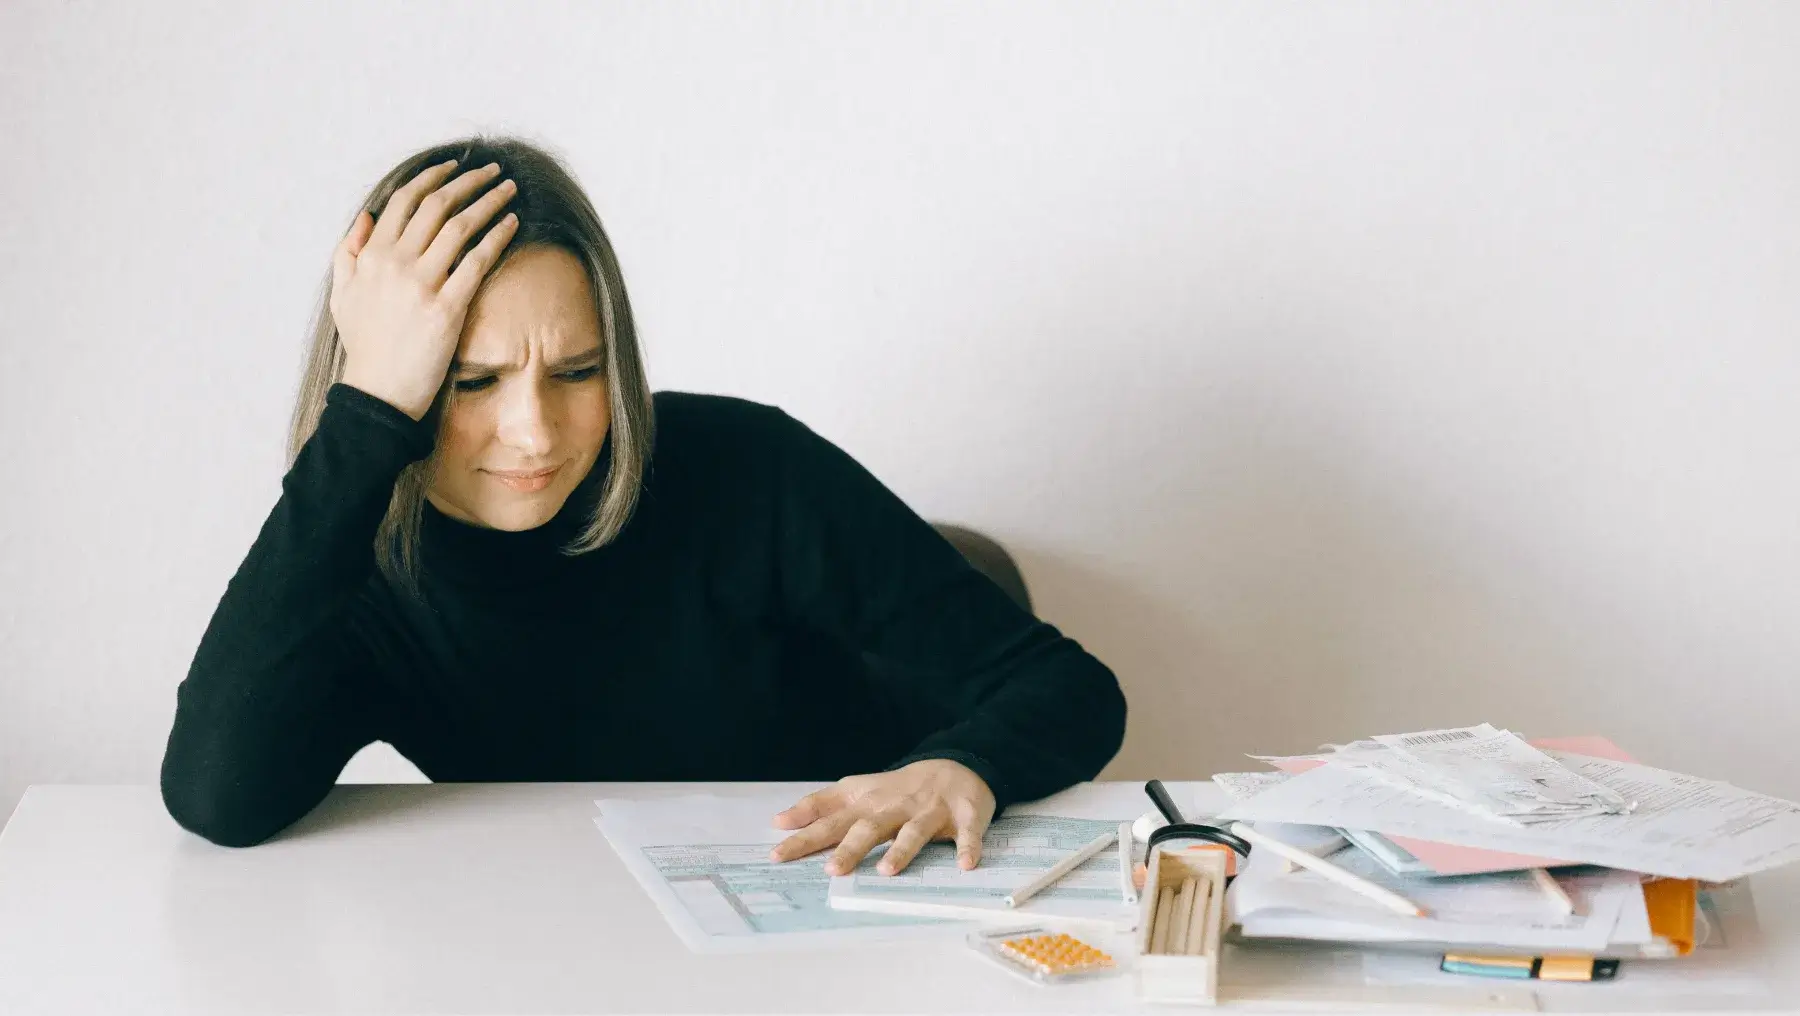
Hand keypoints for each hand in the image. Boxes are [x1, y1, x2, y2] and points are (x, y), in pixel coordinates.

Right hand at [330, 158, 519, 419]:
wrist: (378, 393)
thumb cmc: (364, 346)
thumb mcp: (343, 295)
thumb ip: (349, 253)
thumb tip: (366, 217)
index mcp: (372, 256)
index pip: (404, 200)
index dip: (432, 178)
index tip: (455, 167)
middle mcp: (395, 263)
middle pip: (437, 206)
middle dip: (468, 181)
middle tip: (492, 171)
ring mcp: (421, 285)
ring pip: (460, 227)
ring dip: (489, 201)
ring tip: (510, 189)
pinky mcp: (447, 309)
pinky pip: (477, 262)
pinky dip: (497, 237)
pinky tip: (513, 223)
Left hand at [768, 759, 996, 875]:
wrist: (956, 765)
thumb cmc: (899, 789)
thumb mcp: (856, 791)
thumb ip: (819, 805)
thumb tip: (779, 821)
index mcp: (868, 803)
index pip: (831, 820)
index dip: (805, 836)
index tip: (779, 854)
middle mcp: (895, 807)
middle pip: (870, 827)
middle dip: (851, 848)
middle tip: (832, 870)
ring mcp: (930, 811)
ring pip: (914, 830)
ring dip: (902, 849)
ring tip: (888, 870)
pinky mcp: (964, 815)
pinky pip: (967, 833)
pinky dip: (967, 847)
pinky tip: (965, 865)